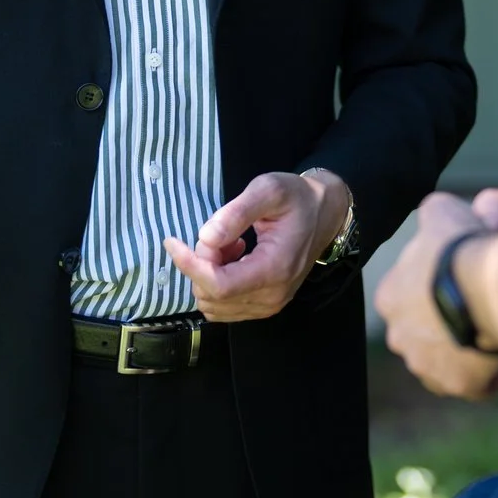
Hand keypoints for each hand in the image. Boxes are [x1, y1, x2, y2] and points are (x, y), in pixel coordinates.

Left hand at [162, 170, 344, 322]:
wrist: (325, 214)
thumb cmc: (297, 198)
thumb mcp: (268, 190)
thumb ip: (236, 213)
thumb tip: (206, 237)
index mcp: (275, 269)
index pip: (219, 285)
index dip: (190, 266)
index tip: (172, 242)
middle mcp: (273, 296)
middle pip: (212, 296)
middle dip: (201, 264)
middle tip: (218, 232)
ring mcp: (270, 305)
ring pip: (214, 304)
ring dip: (208, 275)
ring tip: (228, 244)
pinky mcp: (265, 306)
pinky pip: (225, 306)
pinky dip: (217, 283)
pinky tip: (232, 258)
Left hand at [375, 192, 497, 400]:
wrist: (491, 284)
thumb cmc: (463, 245)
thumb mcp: (442, 210)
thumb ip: (433, 214)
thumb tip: (436, 218)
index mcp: (389, 298)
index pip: (413, 291)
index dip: (441, 279)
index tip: (467, 270)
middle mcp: (400, 338)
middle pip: (429, 328)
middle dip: (450, 317)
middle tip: (483, 298)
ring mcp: (428, 368)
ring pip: (451, 356)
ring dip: (470, 343)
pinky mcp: (459, 386)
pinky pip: (478, 379)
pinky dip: (492, 365)